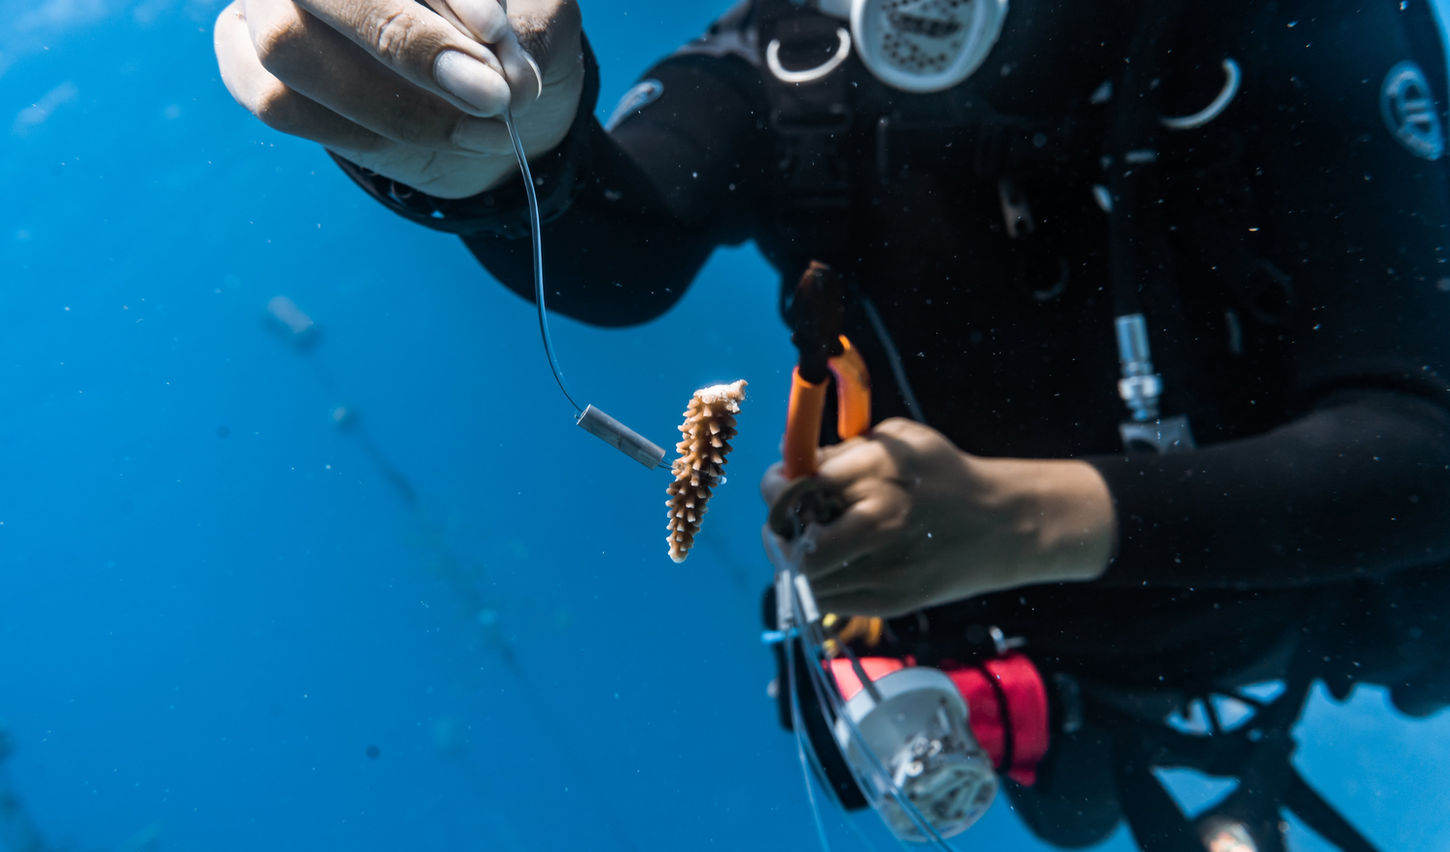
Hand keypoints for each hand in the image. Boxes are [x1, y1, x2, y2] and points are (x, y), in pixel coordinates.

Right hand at [214, 0, 583, 197]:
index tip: (495, 30)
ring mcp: (266, 3)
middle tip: (491, 95)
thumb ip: (520, 27)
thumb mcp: (540, 23)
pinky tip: (426, 139)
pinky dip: (360, 130)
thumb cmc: (512, 42)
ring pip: (287, 43)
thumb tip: (493, 55)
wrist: (488, 102)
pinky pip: (277, 101)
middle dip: (403, 40)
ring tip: (479, 126)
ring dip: (389, 101)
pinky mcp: (247, 60)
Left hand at [760, 418, 1116, 616]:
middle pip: (794, 545)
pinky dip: (816, 581)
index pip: (796, 489)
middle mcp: (881, 524)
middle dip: (776, 532)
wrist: (1004, 525)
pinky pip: (828, 600)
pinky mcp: (891, 602)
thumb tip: (789, 463)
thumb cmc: (943, 474)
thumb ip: (841, 451)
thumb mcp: (897, 440)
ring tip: (806, 540)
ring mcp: (886, 570)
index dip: (776, 487)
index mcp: (879, 474)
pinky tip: (829, 561)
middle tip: (783, 522)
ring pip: (805, 579)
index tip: (780, 483)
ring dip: (793, 560)